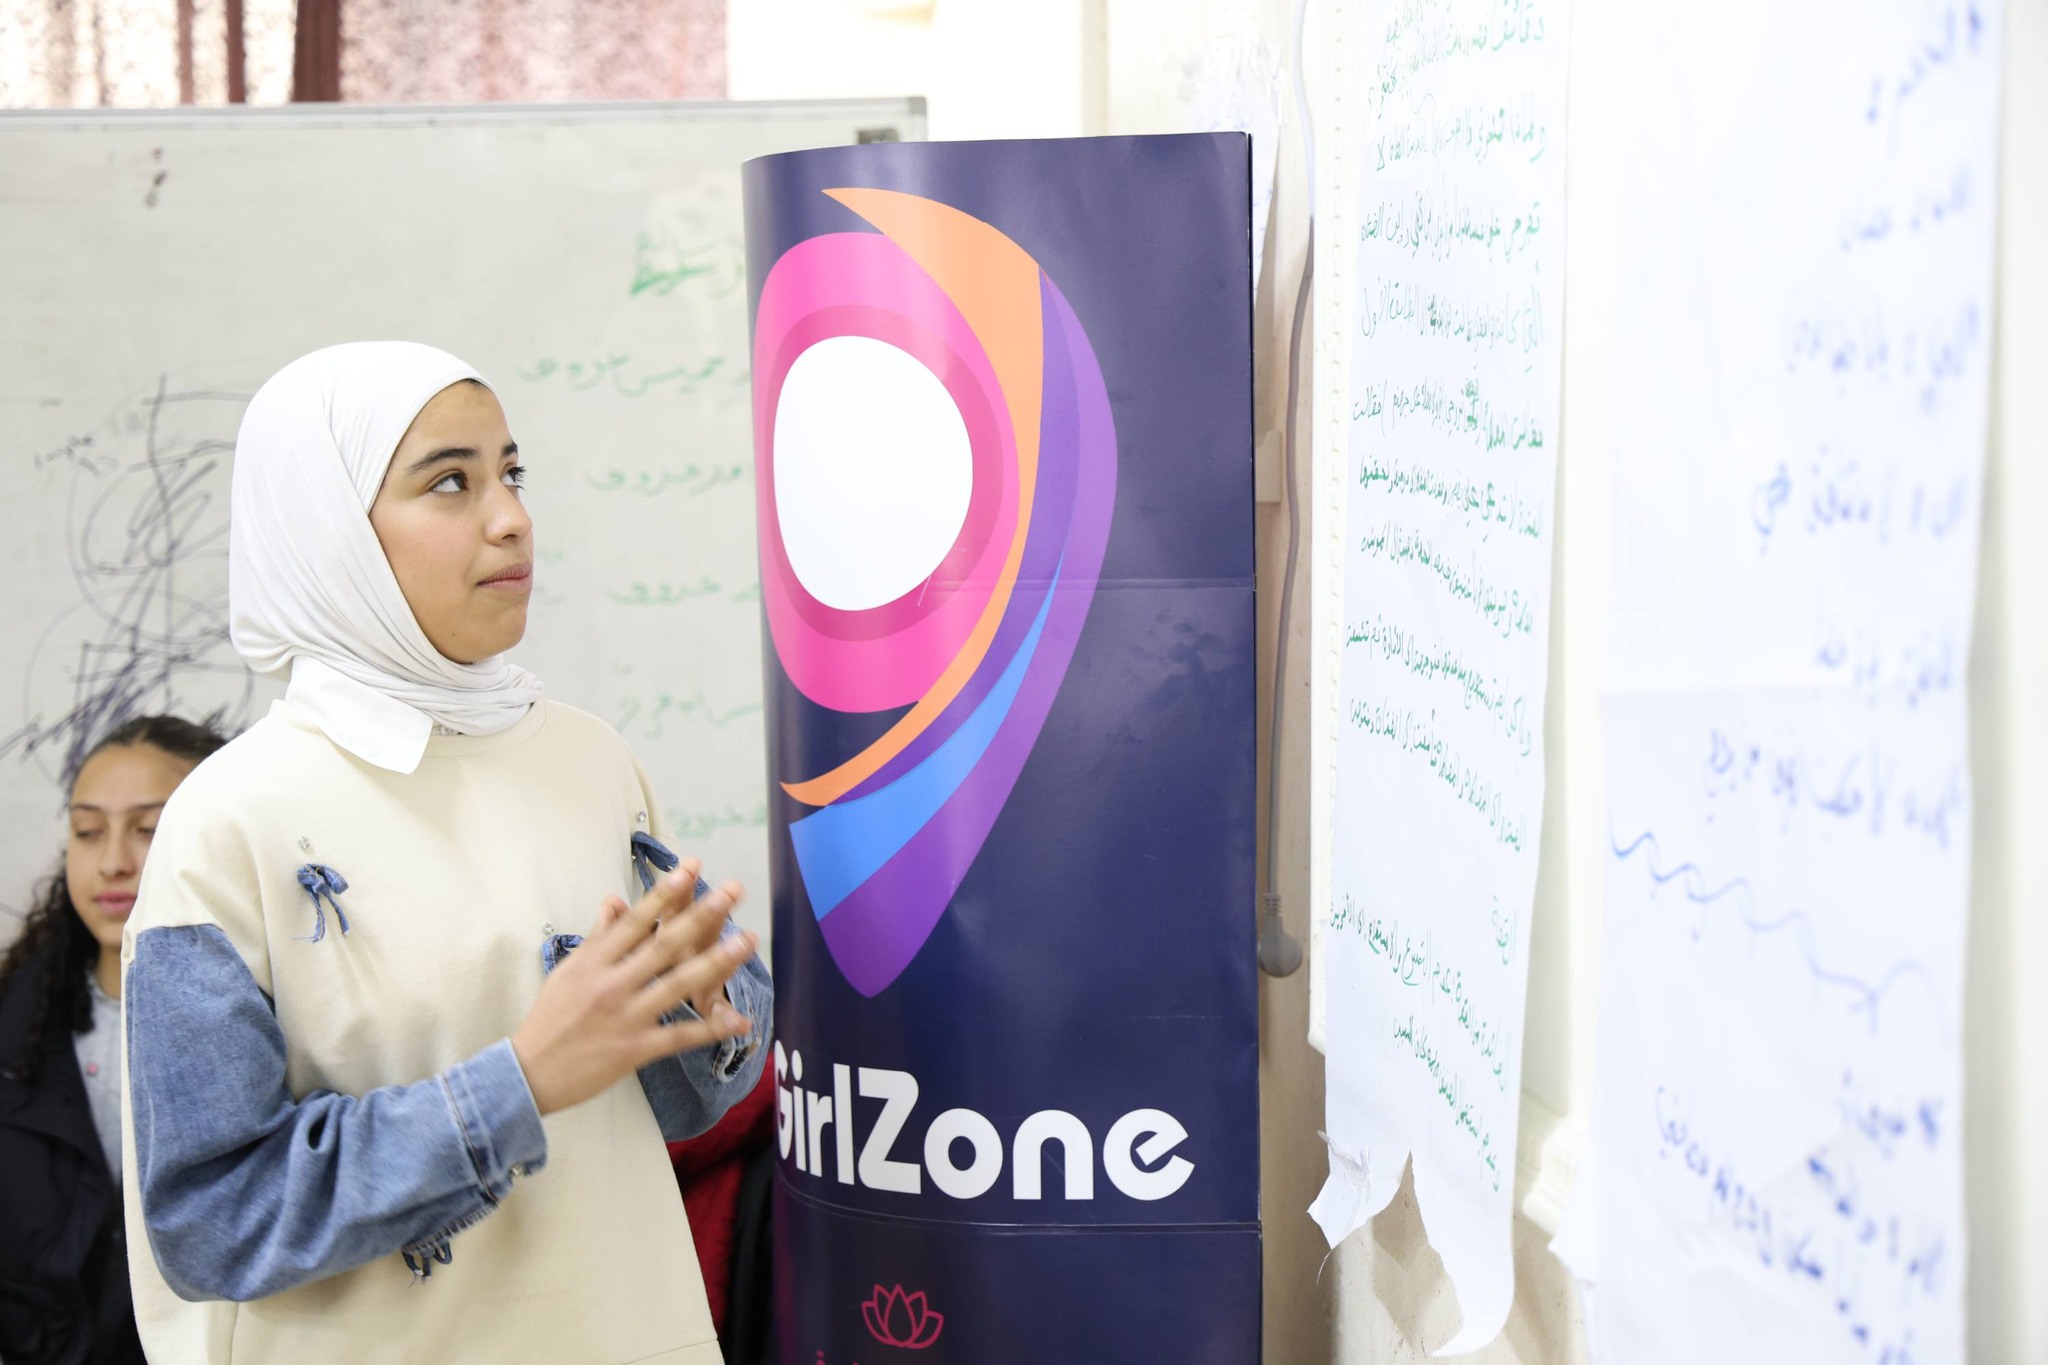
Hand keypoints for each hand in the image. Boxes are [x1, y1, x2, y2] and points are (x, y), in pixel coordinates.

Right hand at [511, 860, 757, 1116]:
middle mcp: (612, 984)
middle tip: (734, 891)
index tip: (690, 869)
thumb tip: (615, 899)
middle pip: (664, 944)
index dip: (664, 893)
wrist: (529, 1075)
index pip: (635, 920)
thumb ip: (598, 936)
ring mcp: (626, 1017)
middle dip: (702, 914)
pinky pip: (680, 1036)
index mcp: (594, 961)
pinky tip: (739, 1020)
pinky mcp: (636, 1050)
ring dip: (717, 961)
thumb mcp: (568, 971)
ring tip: (747, 941)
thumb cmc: (550, 1018)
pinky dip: (711, 1028)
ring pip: (678, 984)